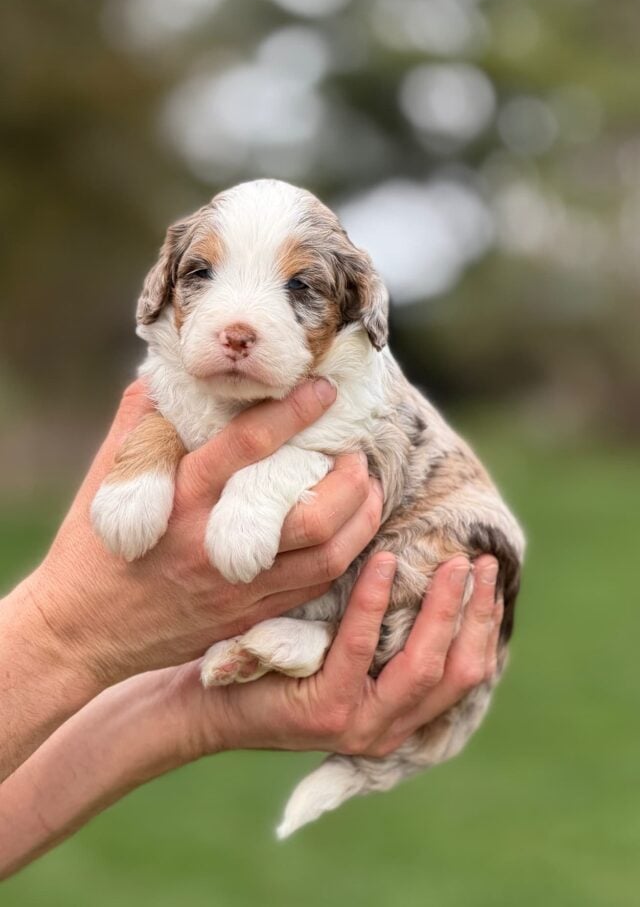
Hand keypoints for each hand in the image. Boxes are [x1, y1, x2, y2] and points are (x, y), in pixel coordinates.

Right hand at [22, 378, 382, 687]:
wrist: (82, 631)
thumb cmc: (93, 545)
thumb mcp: (107, 477)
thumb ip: (142, 421)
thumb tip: (172, 373)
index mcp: (181, 499)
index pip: (248, 447)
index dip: (293, 413)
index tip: (324, 390)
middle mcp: (216, 544)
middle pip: (313, 514)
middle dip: (350, 478)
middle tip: (356, 453)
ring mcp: (239, 588)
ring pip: (328, 555)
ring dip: (362, 517)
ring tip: (365, 487)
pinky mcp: (248, 617)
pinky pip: (315, 587)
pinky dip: (343, 554)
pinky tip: (348, 531)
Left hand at [177, 552, 502, 758]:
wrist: (205, 701)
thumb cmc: (276, 662)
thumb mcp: (340, 649)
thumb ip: (382, 631)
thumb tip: (420, 567)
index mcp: (399, 716)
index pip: (465, 674)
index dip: (484, 624)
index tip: (490, 577)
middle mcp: (387, 730)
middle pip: (458, 672)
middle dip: (475, 614)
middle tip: (482, 561)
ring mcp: (357, 725)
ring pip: (422, 666)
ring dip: (443, 609)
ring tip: (453, 561)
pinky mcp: (323, 713)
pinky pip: (360, 648)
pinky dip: (374, 602)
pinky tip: (384, 562)